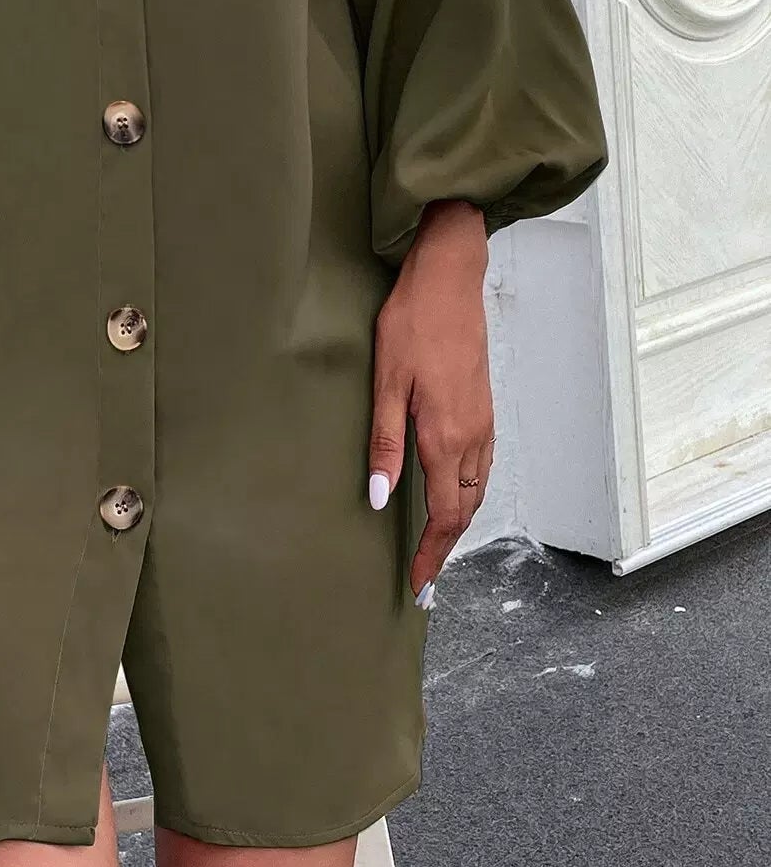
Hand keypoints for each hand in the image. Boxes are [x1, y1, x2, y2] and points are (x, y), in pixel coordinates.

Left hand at [368, 200, 493, 606]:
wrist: (450, 280)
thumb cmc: (411, 324)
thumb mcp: (386, 382)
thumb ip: (385, 443)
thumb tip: (382, 499)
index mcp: (445, 436)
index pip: (445, 516)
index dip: (432, 555)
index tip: (419, 586)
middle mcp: (471, 437)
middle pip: (465, 511)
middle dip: (446, 548)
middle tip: (426, 580)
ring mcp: (483, 422)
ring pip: (477, 490)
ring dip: (459, 524)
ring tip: (437, 547)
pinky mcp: (484, 407)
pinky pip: (482, 466)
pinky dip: (469, 493)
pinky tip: (454, 493)